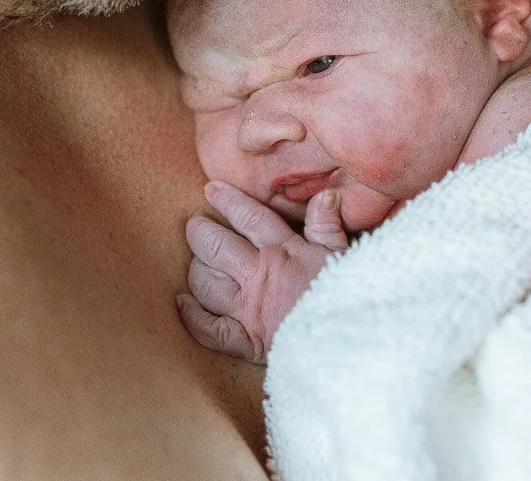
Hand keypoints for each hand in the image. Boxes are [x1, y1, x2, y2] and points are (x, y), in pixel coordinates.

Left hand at [177, 181, 348, 363]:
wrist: (348, 341)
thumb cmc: (348, 294)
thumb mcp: (342, 254)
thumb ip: (327, 225)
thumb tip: (325, 194)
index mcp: (282, 251)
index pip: (249, 218)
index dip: (227, 201)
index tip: (211, 189)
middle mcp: (258, 277)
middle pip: (217, 247)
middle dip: (200, 232)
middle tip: (194, 224)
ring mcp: (248, 310)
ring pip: (207, 284)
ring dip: (197, 269)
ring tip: (196, 259)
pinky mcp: (246, 341)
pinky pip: (209, 328)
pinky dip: (192, 316)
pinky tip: (182, 302)